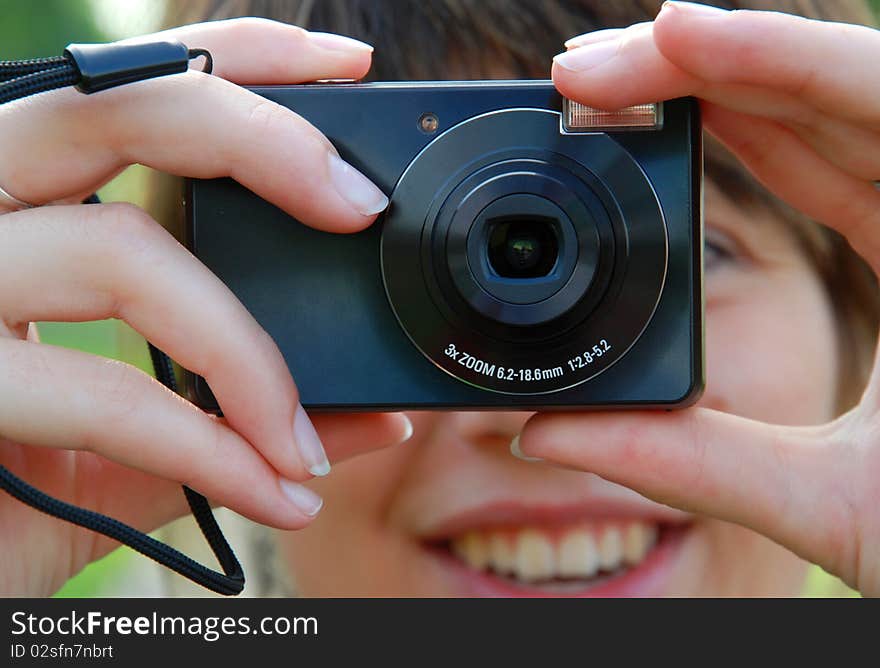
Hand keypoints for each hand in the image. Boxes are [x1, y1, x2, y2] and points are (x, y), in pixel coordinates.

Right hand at [0, 19, 410, 595]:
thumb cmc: (8, 491)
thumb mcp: (130, 442)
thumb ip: (234, 418)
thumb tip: (373, 417)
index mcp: (17, 209)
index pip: (127, 91)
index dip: (239, 58)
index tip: (345, 66)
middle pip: (116, 111)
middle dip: (264, 143)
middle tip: (360, 206)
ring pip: (126, 252)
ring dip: (248, 357)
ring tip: (303, 444)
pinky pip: (110, 390)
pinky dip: (210, 449)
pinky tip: (273, 492)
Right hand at [515, 2, 879, 593]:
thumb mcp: (829, 506)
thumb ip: (687, 462)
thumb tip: (551, 434)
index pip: (868, 106)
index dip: (758, 58)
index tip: (653, 41)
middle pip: (833, 93)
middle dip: (704, 67)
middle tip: (588, 76)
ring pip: (829, 117)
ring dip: (720, 90)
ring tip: (616, 88)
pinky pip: (832, 161)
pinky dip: (757, 133)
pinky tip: (690, 121)